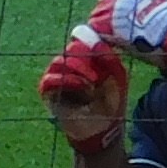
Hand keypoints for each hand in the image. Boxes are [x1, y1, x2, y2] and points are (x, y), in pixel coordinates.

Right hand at [38, 33, 130, 150]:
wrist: (103, 128)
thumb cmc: (111, 101)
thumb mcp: (117, 76)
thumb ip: (108, 57)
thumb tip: (96, 41)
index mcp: (86, 58)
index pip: (81, 39)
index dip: (88, 39)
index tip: (99, 46)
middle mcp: (70, 65)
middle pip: (71, 48)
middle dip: (85, 57)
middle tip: (98, 74)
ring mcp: (59, 77)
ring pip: (60, 62)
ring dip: (77, 69)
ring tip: (91, 82)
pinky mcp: (49, 93)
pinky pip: (50, 79)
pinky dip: (66, 80)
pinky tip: (80, 86)